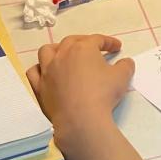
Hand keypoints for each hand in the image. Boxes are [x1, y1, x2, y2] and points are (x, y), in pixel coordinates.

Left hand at [26, 34, 146, 159]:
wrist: (80, 120)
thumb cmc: (103, 94)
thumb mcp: (122, 77)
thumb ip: (126, 65)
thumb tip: (126, 62)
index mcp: (83, 49)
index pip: (97, 39)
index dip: (109, 42)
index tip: (117, 48)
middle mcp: (62, 55)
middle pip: (71, 41)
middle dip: (83, 42)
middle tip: (94, 50)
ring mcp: (48, 70)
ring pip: (47, 51)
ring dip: (56, 50)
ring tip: (64, 55)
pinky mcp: (40, 87)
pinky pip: (34, 72)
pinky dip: (40, 69)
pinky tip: (46, 73)